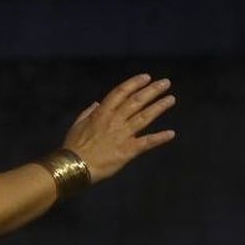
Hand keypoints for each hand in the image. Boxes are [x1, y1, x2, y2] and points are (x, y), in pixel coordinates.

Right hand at [62, 75, 176, 181]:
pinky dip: (159, 138)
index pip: (120, 92)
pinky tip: (171, 133)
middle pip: (136, 101)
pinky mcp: (128, 151)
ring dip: (159, 107)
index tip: (146, 77)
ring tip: (171, 99)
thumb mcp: (77, 125)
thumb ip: (88, 112)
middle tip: (165, 83)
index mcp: (101, 113)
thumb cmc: (73, 147)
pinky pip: (146, 143)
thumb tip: (97, 103)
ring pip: (144, 117)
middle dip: (152, 91)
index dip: (134, 83)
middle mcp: (114, 121)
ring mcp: (122, 135)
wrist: (75, 167)